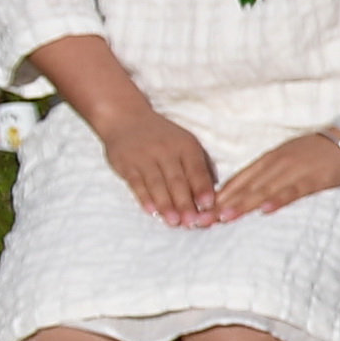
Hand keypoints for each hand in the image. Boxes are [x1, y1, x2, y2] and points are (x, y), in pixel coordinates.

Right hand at [95, 107, 220, 225]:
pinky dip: (144, 198)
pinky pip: (136, 183)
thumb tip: (214, 190)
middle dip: (185, 203)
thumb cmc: (163, 136)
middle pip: (177, 181)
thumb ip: (200, 165)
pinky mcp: (126, 164)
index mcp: (186, 146)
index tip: (209, 206)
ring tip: (174, 222)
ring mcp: (145, 157)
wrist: (125, 118)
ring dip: (166, 205)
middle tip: (192, 222)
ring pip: (157, 184)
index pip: (196, 170)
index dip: (202, 188)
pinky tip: (152, 211)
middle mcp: (166, 150)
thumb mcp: (185, 143)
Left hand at [205, 126, 339, 219]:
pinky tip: (265, 210)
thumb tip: (250, 192)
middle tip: (200, 221)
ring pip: (262, 190)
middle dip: (221, 205)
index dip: (217, 197)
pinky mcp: (313, 179)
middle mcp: (276, 164)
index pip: (237, 180)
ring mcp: (294, 171)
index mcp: (269, 160)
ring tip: (223, 218)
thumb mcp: (289, 156)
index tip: (199, 212)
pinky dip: (278, 200)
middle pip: (244, 188)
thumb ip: (270, 172)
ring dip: (242, 205)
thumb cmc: (321, 149)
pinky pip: (293, 191)